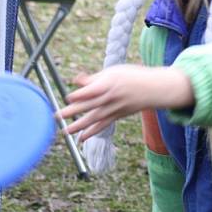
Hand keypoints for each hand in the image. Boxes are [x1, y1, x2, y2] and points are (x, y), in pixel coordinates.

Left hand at [57, 65, 192, 141]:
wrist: (153, 89)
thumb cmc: (132, 76)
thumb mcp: (112, 72)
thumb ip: (93, 79)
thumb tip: (76, 80)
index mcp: (108, 84)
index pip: (90, 91)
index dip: (79, 94)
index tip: (68, 98)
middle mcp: (110, 98)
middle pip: (88, 105)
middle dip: (72, 111)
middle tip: (57, 116)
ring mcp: (114, 109)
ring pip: (94, 118)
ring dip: (79, 126)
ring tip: (65, 131)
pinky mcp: (117, 116)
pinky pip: (103, 125)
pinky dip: (92, 132)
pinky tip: (81, 138)